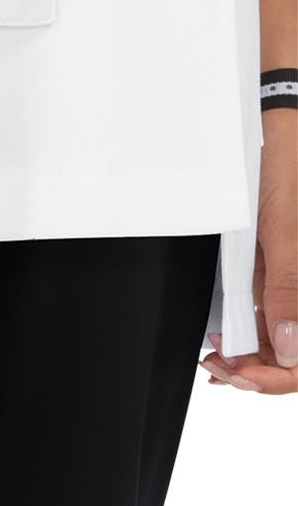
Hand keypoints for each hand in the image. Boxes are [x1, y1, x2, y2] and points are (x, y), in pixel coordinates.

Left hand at [200, 108, 296, 394]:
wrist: (277, 128)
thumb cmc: (287, 168)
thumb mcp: (283, 229)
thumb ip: (288, 288)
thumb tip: (288, 348)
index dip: (280, 377)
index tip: (243, 375)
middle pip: (295, 352)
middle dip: (259, 372)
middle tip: (219, 369)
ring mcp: (294, 280)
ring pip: (282, 339)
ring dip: (251, 356)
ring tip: (216, 358)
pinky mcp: (278, 268)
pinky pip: (268, 311)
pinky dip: (246, 332)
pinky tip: (222, 339)